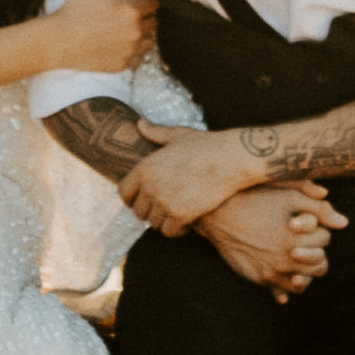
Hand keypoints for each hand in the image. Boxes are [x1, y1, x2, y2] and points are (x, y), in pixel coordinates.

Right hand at [44, 0, 153, 78]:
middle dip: (147, 17)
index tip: (142, 1)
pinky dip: (136, 52)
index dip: (148, 1)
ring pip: (150, 41)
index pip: (153, 4)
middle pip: (153, 23)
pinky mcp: (122, 65)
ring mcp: (129, 51)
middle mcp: (135, 33)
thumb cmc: (75, 13)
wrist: (59, 42)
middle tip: (133, 16)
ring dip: (145, 35)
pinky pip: (139, 58)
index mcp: (131, 12)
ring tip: (131, 31)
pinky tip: (124, 46)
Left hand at [119, 128, 255, 236]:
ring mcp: (164, 202)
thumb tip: (139, 124)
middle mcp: (150, 186)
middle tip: (163, 209)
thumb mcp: (178, 136)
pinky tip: (185, 223)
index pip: (124, 193)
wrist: (231, 159)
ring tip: (175, 215)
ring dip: (163, 221)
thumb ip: (156, 133)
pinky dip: (176, 230)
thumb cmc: (206, 146)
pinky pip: (169, 231)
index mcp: (145, 168)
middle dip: (149, 211)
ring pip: (153, 223)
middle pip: (138, 211)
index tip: (142, 201)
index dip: (131, 199)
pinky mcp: (181, 215)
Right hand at [202, 183, 338, 303]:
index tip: (308, 222)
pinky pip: (281, 293)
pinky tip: (288, 277)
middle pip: (320, 265)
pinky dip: (288, 287)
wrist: (217, 214)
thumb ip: (319, 207)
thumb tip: (344, 223)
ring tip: (299, 257)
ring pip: (304, 283)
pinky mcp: (259, 279)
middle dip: (318, 252)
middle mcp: (286, 259)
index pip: (325, 239)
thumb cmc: (254, 199)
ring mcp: (272, 272)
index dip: (320, 228)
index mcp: (296, 237)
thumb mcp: (288, 194)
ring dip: (306, 271)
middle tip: (308, 241)